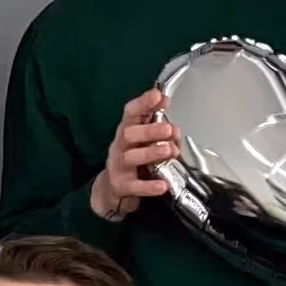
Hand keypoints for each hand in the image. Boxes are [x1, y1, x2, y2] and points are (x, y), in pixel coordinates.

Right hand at [91, 89, 179, 220]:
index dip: (143, 103)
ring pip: (131, 157)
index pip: (131, 113)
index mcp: (127, 131)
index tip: (157, 96)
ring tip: (169, 151)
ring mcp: (119, 166)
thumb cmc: (134, 160)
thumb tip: (172, 120)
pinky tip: (162, 185)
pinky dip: (148, 186)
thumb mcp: (144, 141)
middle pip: (129, 134)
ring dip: (151, 153)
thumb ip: (158, 128)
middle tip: (168, 129)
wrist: (113, 189)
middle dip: (149, 130)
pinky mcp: (121, 186)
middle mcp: (120, 146)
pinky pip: (134, 186)